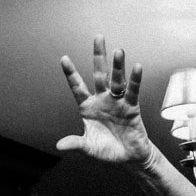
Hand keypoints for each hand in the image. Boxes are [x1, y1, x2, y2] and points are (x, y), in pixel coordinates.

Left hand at [56, 36, 151, 165]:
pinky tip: (137, 67)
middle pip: (99, 75)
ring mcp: (117, 102)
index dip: (71, 74)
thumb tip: (59, 146)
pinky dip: (135, 80)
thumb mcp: (88, 148)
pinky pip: (133, 92)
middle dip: (98, 57)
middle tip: (98, 37)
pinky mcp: (132, 107)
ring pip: (117, 80)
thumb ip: (75, 143)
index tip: (64, 58)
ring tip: (118, 51)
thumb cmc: (107, 151)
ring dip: (117, 66)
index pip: (77, 87)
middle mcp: (102, 100)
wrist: (128, 158)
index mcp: (88, 107)